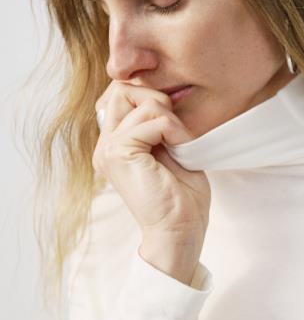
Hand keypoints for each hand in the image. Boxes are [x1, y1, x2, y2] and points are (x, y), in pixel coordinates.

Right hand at [93, 82, 210, 277]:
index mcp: (116, 144)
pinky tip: (178, 148)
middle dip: (155, 98)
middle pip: (122, 88)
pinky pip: (150, 119)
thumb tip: (165, 95)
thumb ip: (161, 124)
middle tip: (174, 127)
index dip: (150, 96)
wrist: (179, 231)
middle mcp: (106, 144)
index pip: (122, 94)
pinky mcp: (119, 152)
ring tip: (179, 143)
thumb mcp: (173, 151)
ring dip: (168, 116)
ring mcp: (108, 148)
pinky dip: (172, 129)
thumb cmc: (182, 198)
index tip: (173, 120)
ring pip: (138, 99)